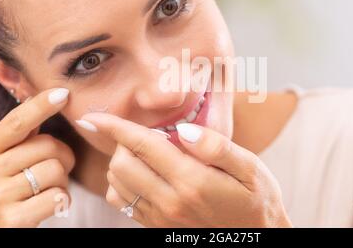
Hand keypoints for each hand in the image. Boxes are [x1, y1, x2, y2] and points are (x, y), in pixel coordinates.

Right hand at [0, 88, 74, 226]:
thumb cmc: (0, 190)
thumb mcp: (0, 161)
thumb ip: (18, 138)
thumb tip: (37, 101)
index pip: (15, 124)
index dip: (40, 106)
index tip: (62, 94)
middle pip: (48, 146)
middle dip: (64, 156)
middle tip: (58, 167)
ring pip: (56, 171)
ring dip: (62, 180)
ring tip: (48, 188)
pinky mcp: (12, 221)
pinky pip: (57, 197)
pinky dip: (62, 199)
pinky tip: (48, 203)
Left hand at [79, 113, 291, 226]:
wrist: (257, 238)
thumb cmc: (256, 198)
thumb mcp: (250, 167)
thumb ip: (216, 146)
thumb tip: (183, 129)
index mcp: (191, 181)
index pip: (142, 146)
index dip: (115, 127)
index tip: (94, 116)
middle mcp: (170, 201)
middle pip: (121, 164)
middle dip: (124, 143)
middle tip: (149, 135)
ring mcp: (161, 217)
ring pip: (117, 184)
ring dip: (122, 162)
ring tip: (147, 154)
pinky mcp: (158, 226)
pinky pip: (123, 203)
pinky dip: (123, 184)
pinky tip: (145, 176)